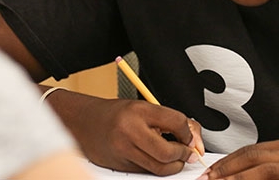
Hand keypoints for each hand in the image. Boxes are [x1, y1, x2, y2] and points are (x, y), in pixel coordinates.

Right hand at [66, 96, 203, 174]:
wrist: (84, 122)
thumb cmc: (117, 114)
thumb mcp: (144, 108)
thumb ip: (171, 121)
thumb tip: (194, 140)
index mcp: (139, 110)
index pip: (176, 122)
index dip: (189, 133)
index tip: (190, 137)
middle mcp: (130, 131)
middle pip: (167, 152)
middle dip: (183, 155)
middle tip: (188, 153)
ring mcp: (123, 150)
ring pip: (158, 168)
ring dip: (174, 166)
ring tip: (176, 158)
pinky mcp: (119, 166)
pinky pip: (146, 172)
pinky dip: (157, 168)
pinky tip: (157, 159)